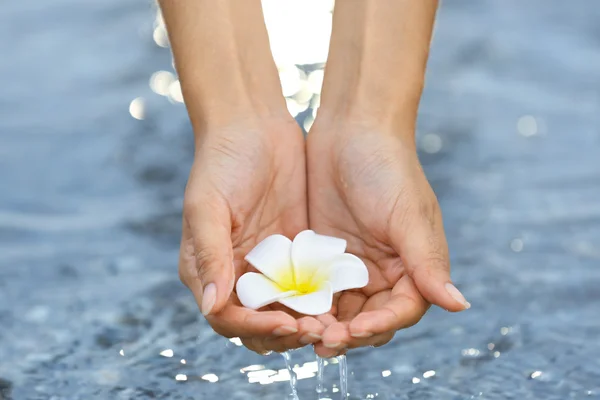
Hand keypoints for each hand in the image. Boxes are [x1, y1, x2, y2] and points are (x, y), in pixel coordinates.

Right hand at [178, 118, 324, 353]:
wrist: (253, 127)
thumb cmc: (220, 163)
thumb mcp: (208, 207)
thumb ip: (210, 255)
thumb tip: (212, 305)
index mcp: (209, 269)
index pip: (227, 317)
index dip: (254, 326)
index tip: (285, 323)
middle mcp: (237, 274)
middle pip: (258, 322)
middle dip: (284, 332)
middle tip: (315, 331)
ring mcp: (268, 265)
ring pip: (286, 309)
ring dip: (305, 321)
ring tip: (332, 325)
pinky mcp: (294, 253)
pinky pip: (307, 285)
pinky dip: (320, 298)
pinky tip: (342, 300)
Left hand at [306, 119, 469, 356]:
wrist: (351, 129)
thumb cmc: (387, 167)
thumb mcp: (408, 215)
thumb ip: (428, 263)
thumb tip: (460, 305)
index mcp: (412, 266)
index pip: (401, 310)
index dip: (380, 326)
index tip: (355, 330)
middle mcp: (384, 271)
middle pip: (368, 318)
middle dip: (348, 333)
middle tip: (322, 340)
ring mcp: (351, 265)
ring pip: (340, 309)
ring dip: (324, 323)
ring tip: (302, 331)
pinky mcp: (323, 255)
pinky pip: (315, 289)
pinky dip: (306, 302)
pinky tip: (288, 309)